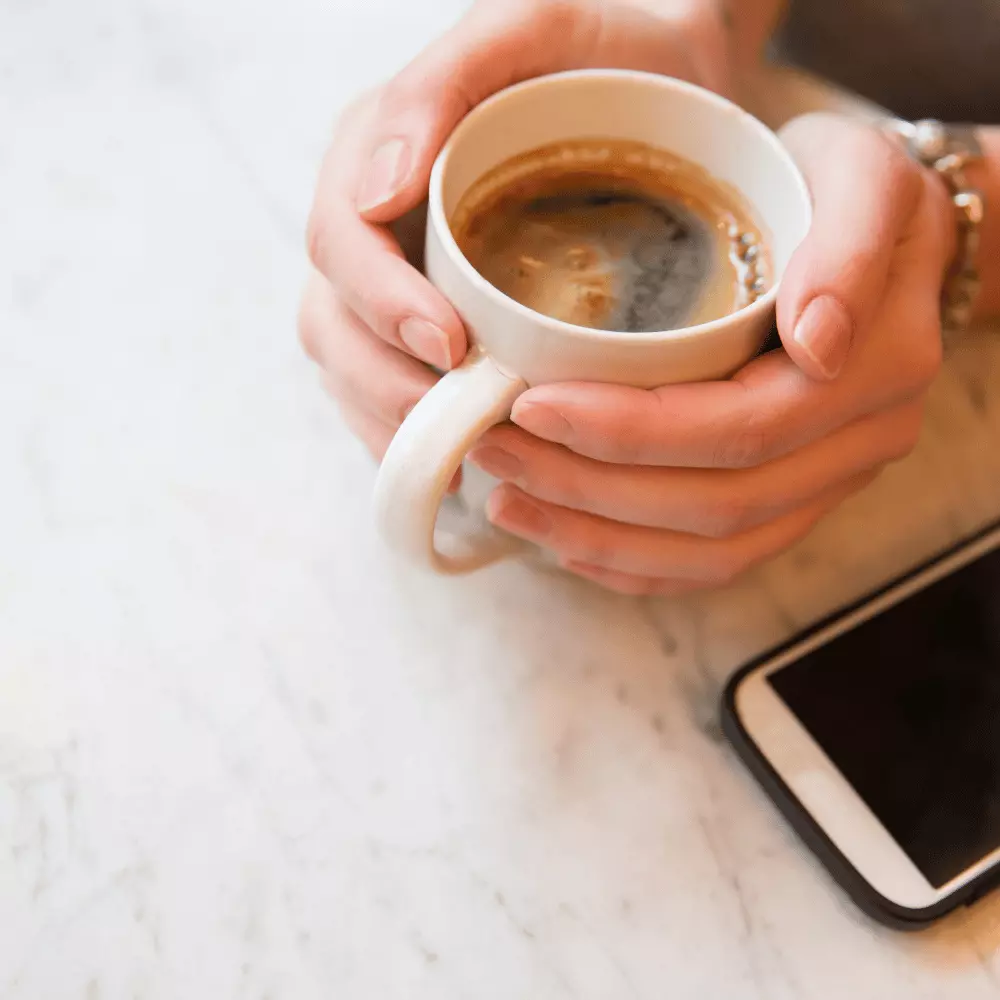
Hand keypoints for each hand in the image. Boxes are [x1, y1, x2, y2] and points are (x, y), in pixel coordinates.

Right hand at [299, 0, 732, 469]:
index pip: (338, 244)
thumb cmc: (601, 49)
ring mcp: (394, 282)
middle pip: (333, 324)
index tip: (450, 344)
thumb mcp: (528, 28)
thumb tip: (372, 192)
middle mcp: (373, 227)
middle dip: (387, 382)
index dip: (379, 303)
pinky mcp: (427, 326)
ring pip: (354, 370)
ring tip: (464, 454)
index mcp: (375, 153)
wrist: (658, 79)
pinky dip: (420, 436)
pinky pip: (394, 394)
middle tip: (462, 423)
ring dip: (398, 423)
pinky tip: (463, 460)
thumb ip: (443, 85)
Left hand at [467, 113, 953, 593]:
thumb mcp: (862, 175)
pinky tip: (567, 544)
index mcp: (877, 368)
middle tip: (497, 450)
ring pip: (710, 547)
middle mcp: (859, 444)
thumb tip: (818, 341)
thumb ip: (848, 242)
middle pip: (714, 502)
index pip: (740, 427)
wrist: (880, 237)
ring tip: (509, 502)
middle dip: (590, 487)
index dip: (630, 431)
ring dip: (598, 536)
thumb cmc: (841, 191)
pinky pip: (718, 562)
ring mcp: (828, 484)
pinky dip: (636, 564)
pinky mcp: (794, 503)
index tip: (533, 404)